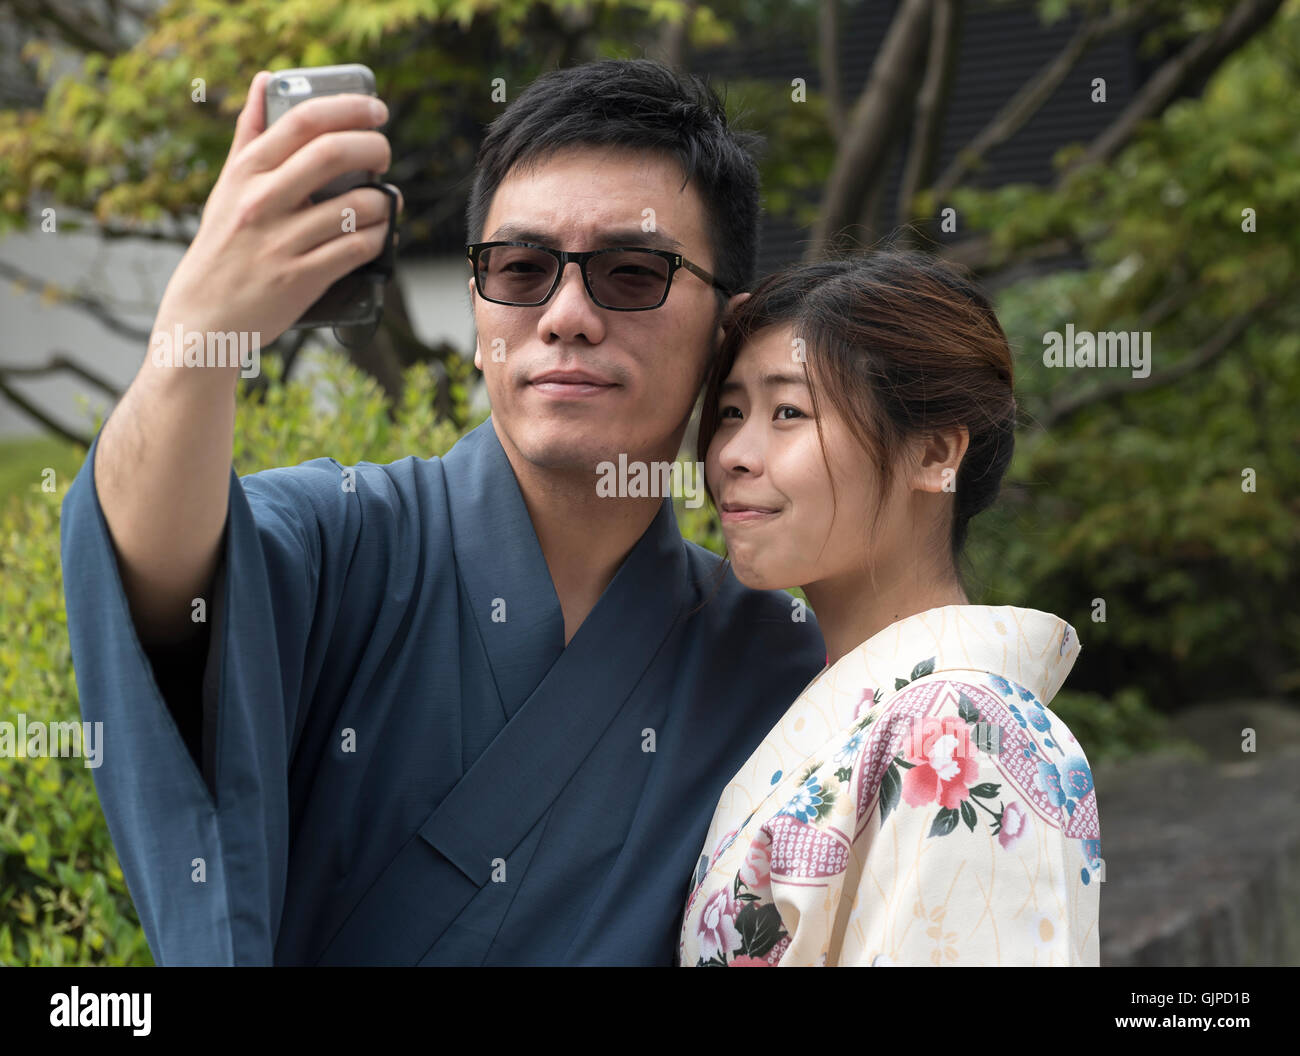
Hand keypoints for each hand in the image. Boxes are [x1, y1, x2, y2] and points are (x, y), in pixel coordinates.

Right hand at [153, 70, 402, 350]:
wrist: (201, 321)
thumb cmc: (220, 250)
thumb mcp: (225, 189)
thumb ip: (249, 135)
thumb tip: (266, 79)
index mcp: (245, 173)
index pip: (302, 120)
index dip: (348, 107)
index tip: (375, 110)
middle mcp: (261, 202)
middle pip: (333, 153)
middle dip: (374, 147)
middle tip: (384, 154)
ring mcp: (282, 242)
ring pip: (356, 205)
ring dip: (383, 202)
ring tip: (382, 203)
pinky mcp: (301, 279)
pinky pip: (358, 248)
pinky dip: (379, 237)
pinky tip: (379, 234)